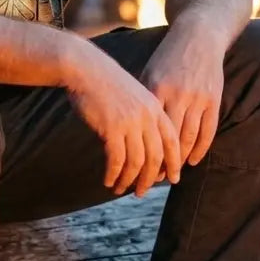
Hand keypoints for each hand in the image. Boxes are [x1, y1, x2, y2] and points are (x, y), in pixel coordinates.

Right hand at [64, 44, 181, 196]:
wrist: (86, 68)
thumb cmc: (107, 82)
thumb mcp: (134, 95)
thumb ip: (144, 116)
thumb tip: (145, 144)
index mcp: (155, 107)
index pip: (171, 141)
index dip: (173, 162)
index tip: (172, 178)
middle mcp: (147, 116)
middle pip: (156, 156)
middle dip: (150, 178)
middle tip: (142, 192)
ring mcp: (130, 122)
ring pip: (137, 162)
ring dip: (129, 180)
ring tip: (121, 189)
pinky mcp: (112, 128)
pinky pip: (117, 160)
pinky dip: (114, 174)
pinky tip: (109, 181)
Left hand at [141, 24, 225, 167]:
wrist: (198, 36)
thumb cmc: (168, 57)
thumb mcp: (149, 72)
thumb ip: (142, 98)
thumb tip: (126, 126)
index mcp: (157, 88)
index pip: (148, 129)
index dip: (143, 151)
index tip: (135, 168)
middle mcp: (178, 95)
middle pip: (168, 139)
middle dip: (160, 162)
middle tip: (151, 180)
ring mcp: (198, 98)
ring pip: (189, 138)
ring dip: (180, 161)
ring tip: (170, 175)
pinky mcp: (214, 99)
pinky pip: (208, 131)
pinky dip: (200, 150)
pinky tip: (192, 161)